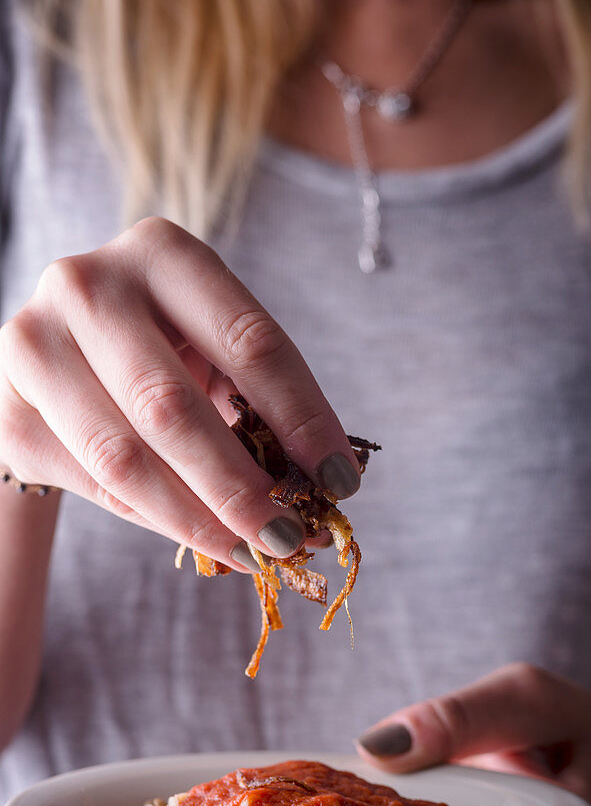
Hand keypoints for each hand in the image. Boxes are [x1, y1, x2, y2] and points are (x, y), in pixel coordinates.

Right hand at [0, 218, 360, 569]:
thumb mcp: (215, 349)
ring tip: (255, 552)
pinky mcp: (9, 410)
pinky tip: (208, 541)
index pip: (249, 342)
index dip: (302, 418)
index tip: (342, 481)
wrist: (64, 354)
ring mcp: (33, 345)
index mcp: (162, 253)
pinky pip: (96, 486)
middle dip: (242, 487)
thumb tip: (331, 486)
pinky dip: (160, 522)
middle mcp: (86, 285)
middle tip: (293, 538)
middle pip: (173, 407)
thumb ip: (261, 403)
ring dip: (200, 520)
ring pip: (125, 458)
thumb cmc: (165, 347)